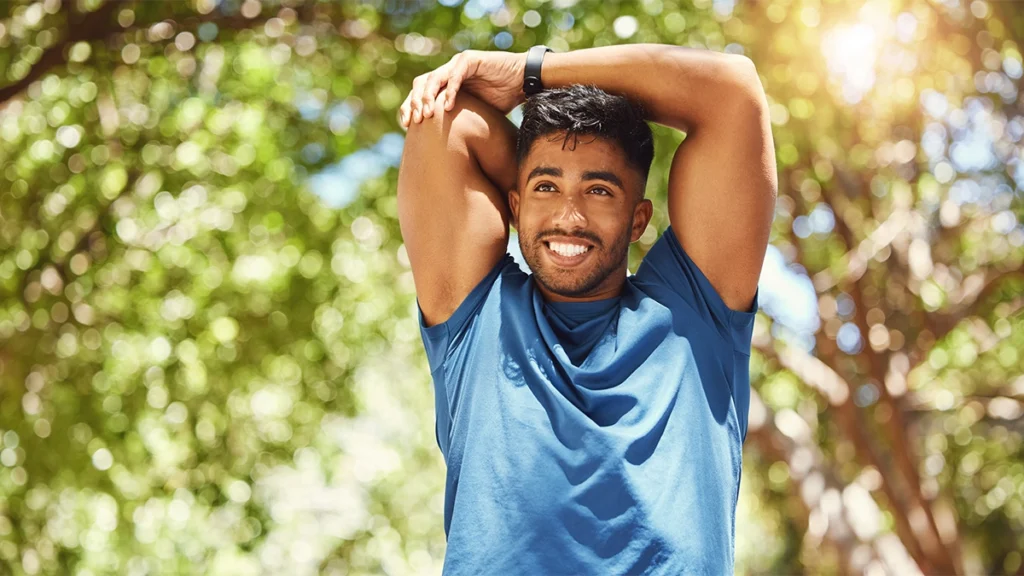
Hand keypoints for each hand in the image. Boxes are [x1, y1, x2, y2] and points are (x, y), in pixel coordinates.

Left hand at [399, 50, 526, 127]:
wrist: (523, 82)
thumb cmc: (502, 101)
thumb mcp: (474, 117)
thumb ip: (459, 124)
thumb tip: (448, 156)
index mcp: (445, 84)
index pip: (419, 94)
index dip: (409, 107)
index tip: (406, 126)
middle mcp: (448, 72)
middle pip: (420, 84)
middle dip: (413, 103)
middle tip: (413, 121)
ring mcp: (458, 65)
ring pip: (433, 78)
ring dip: (427, 97)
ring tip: (425, 115)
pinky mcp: (470, 60)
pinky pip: (455, 75)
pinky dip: (450, 91)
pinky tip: (447, 107)